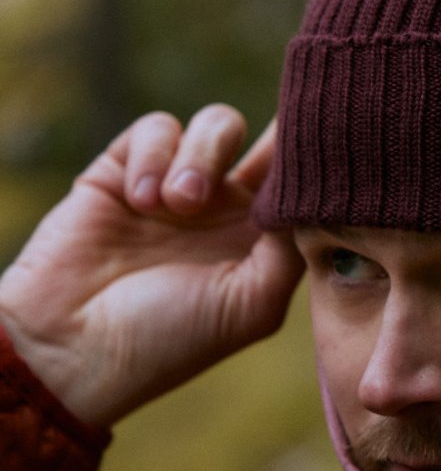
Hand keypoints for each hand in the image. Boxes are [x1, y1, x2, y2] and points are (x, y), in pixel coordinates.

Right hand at [0, 107, 302, 426]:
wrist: (75, 346)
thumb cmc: (171, 340)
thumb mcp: (252, 304)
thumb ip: (291, 247)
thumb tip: (308, 190)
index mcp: (263, 243)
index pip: (302, 185)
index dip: (319, 157)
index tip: (335, 136)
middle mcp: (228, 210)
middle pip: (271, 140)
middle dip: (277, 131)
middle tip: (269, 148)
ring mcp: (178, 186)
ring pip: (218, 124)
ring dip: (203, 156)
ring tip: (181, 204)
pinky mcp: (126, 168)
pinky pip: (157, 128)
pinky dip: (154, 157)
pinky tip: (141, 202)